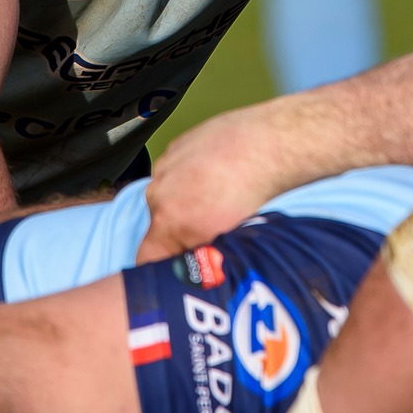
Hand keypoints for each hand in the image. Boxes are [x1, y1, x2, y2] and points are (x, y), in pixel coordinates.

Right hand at [138, 107, 288, 262]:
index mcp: (166, 221)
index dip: (161, 265)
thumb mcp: (226, 242)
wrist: (266, 144)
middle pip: (159, 224)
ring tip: (219, 196)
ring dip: (186, 200)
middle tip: (212, 228)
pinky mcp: (176, 146)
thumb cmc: (252, 191)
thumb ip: (199, 258)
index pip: (146, 256)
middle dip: (181, 230)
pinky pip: (176, 171)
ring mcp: (165, 166)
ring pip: (168, 195)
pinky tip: (218, 175)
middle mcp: (158, 193)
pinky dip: (192, 176)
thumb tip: (194, 268)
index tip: (179, 265)